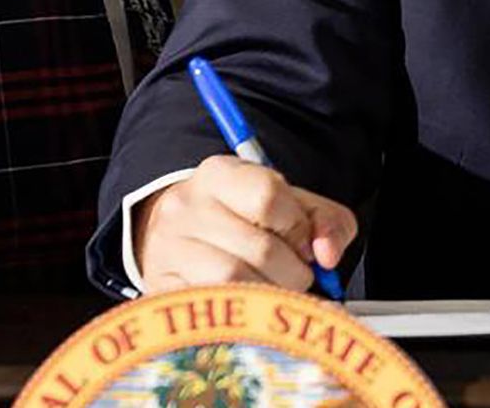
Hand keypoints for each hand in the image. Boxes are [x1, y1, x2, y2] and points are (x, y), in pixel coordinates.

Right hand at [134, 155, 355, 292]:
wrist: (176, 239)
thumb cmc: (240, 221)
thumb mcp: (288, 205)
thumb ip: (325, 221)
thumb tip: (328, 255)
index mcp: (219, 174)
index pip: (268, 196)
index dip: (297, 227)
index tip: (302, 242)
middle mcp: (185, 206)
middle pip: (261, 248)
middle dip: (293, 271)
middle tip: (292, 275)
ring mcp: (168, 249)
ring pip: (236, 281)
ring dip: (269, 295)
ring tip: (271, 291)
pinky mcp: (162, 289)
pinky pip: (214, 308)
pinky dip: (242, 315)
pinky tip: (247, 308)